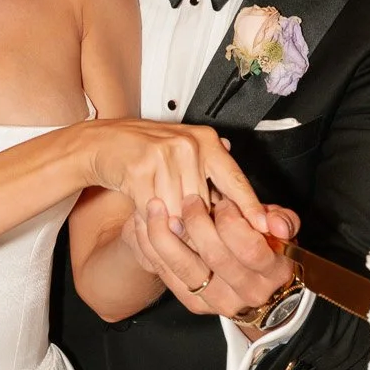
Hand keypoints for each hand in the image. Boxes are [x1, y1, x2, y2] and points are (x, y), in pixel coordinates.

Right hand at [86, 119, 268, 231]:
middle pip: (205, 204)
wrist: (102, 143)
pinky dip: (150, 215)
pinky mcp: (140, 169)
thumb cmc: (144, 151)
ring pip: (179, 210)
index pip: (235, 179)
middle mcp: (189, 145)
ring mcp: (164, 155)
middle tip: (186, 224)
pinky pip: (154, 209)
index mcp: (205, 141)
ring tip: (158, 208)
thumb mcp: (183, 153)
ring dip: (170, 220)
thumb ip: (211, 170)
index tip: (268, 228)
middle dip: (197, 223)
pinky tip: (143, 204)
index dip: (252, 208)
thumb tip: (237, 196)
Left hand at [138, 194, 300, 323]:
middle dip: (197, 222)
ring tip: (154, 206)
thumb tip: (274, 222)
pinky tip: (143, 225)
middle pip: (215, 256)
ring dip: (164, 234)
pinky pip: (167, 276)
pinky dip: (151, 248)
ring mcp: (219, 302)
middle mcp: (247, 292)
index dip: (232, 220)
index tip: (223, 200)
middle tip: (188, 198)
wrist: (258, 291)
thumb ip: (283, 220)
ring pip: (185, 268)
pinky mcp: (195, 304)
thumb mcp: (283, 231)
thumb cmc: (269, 249)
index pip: (249, 248)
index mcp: (273, 272)